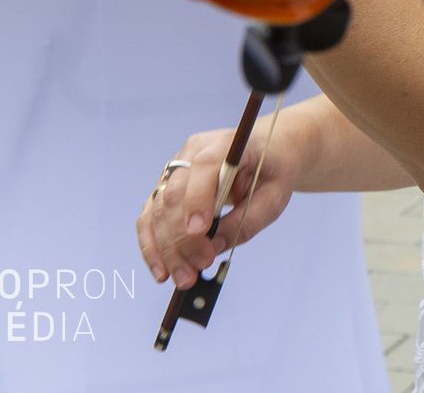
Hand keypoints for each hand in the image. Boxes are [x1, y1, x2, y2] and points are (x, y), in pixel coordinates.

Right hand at [135, 124, 297, 288]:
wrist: (266, 154)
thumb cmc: (271, 173)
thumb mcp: (275, 196)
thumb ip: (248, 219)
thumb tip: (213, 247)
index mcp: (225, 144)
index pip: (205, 166)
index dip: (198, 198)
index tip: (200, 232)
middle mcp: (191, 153)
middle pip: (175, 194)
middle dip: (182, 237)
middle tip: (197, 269)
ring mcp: (174, 171)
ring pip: (157, 210)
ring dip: (166, 249)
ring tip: (183, 278)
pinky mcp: (164, 190)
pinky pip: (149, 220)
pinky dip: (152, 247)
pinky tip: (162, 271)